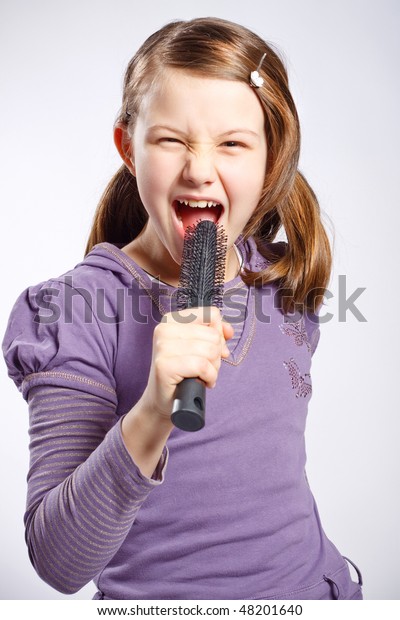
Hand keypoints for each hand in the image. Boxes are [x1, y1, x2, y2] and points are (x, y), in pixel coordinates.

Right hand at [141, 306, 233, 421]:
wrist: (164, 400)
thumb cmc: (183, 373)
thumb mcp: (199, 347)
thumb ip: (215, 334)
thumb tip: (228, 331)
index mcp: (172, 319)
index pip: (211, 315)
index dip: (219, 335)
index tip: (213, 350)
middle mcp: (164, 329)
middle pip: (213, 335)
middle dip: (216, 356)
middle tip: (204, 368)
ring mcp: (162, 347)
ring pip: (210, 351)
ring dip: (213, 369)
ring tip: (202, 375)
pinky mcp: (164, 365)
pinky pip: (202, 366)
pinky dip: (209, 377)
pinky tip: (202, 382)